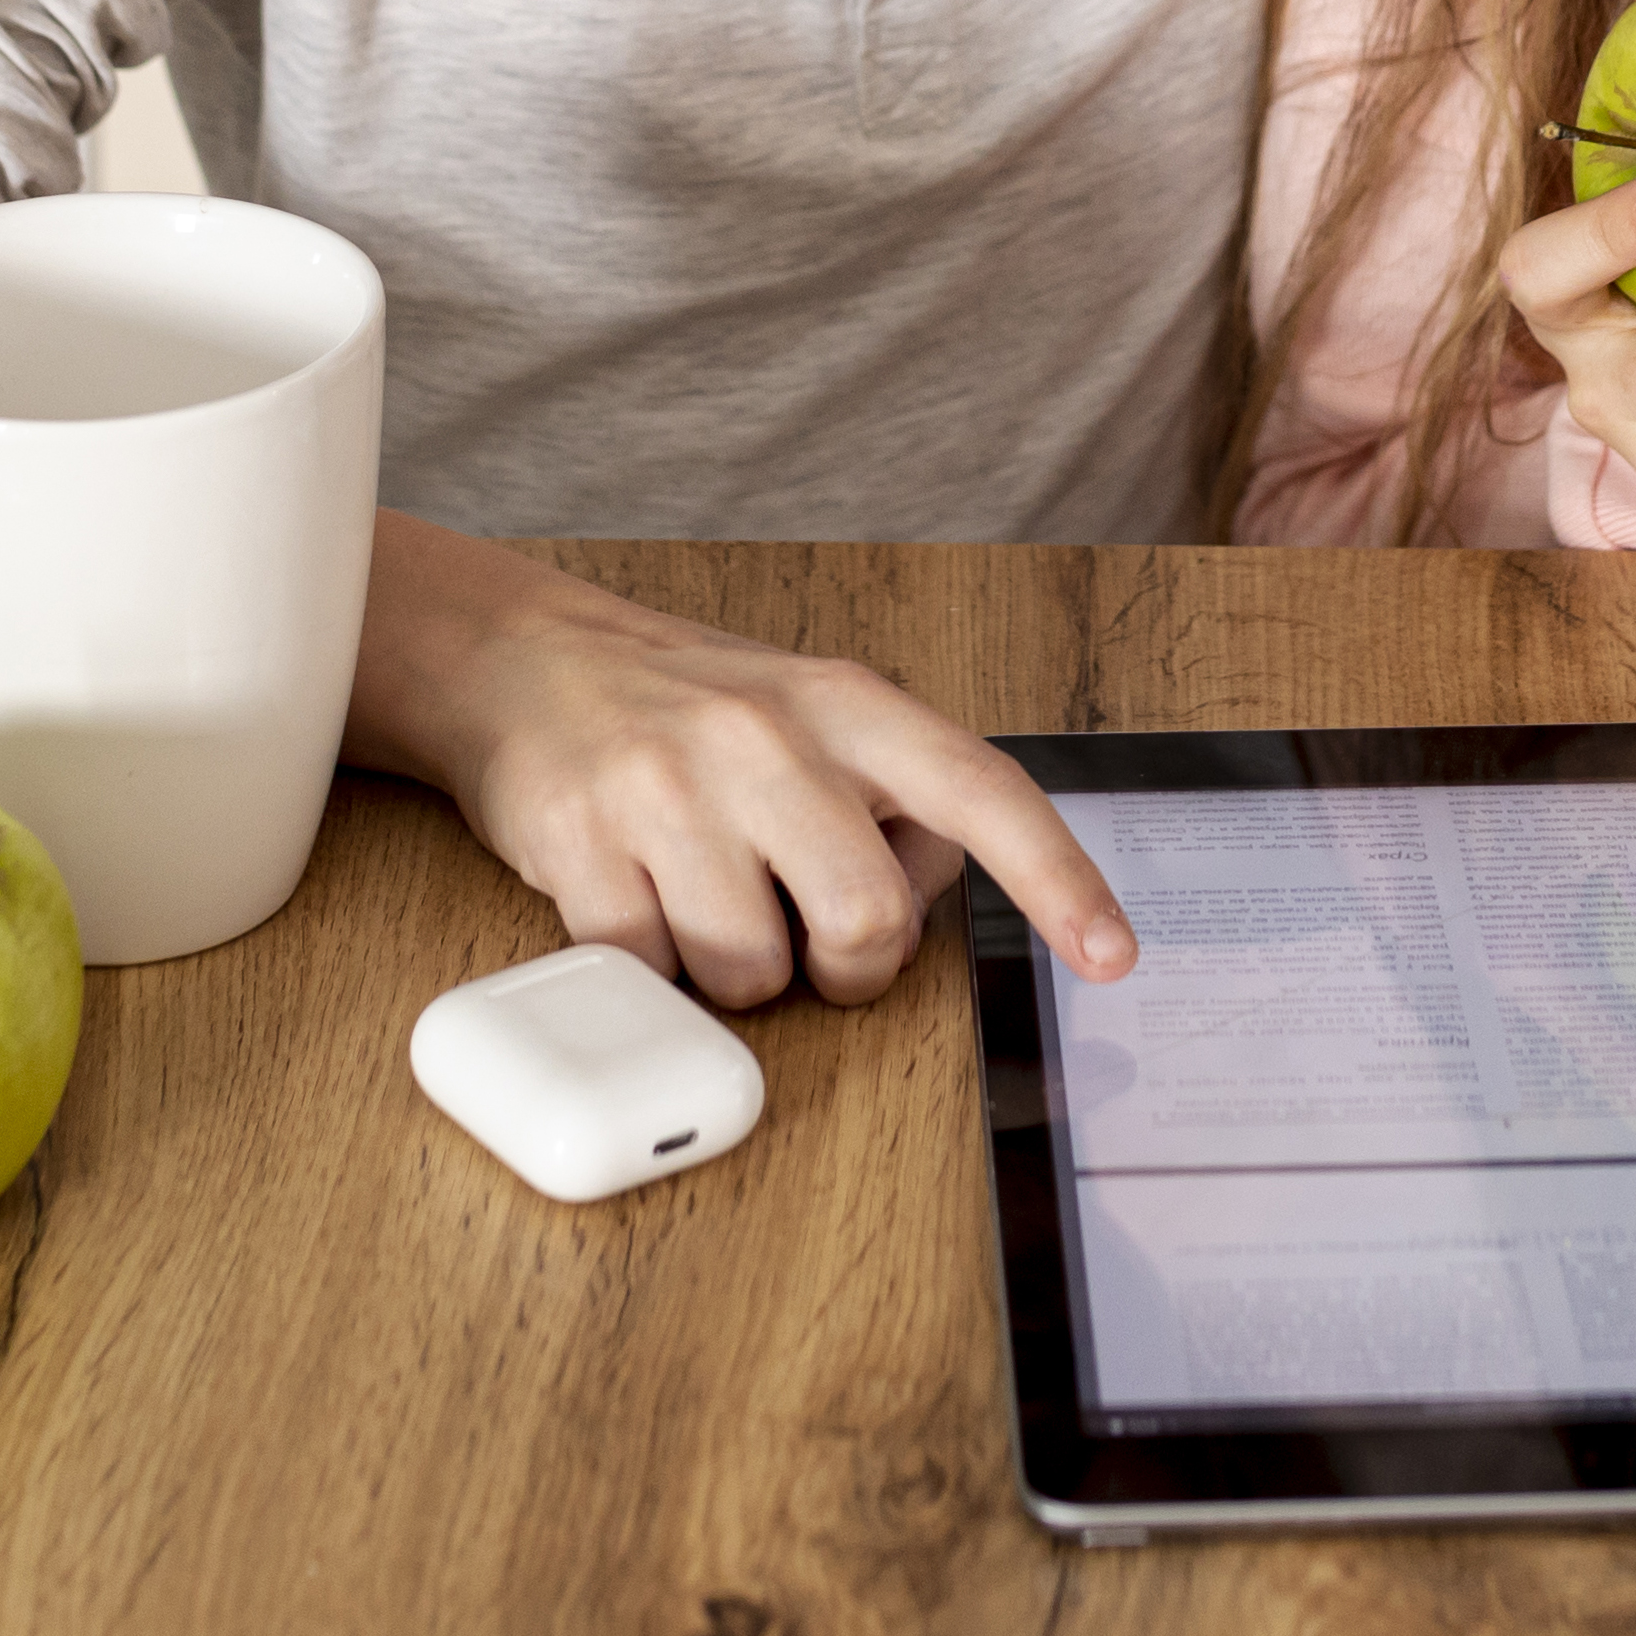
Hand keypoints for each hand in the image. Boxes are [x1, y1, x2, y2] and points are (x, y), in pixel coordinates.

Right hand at [349, 517, 1135, 1010]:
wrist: (523, 657)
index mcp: (849, 705)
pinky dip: (653, 972)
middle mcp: (767, 738)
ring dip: (737, 974)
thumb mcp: (814, 713)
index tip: (1112, 955)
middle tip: (807, 937)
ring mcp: (669, 789)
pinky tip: (638, 905)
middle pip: (866, 922)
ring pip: (752, 970)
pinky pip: (650, 977)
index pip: (983, 793)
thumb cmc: (691, 707)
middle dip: (845, 966)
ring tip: (705, 901)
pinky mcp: (581, 845)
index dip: (1059, 881)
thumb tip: (936, 889)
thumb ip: (895, 794)